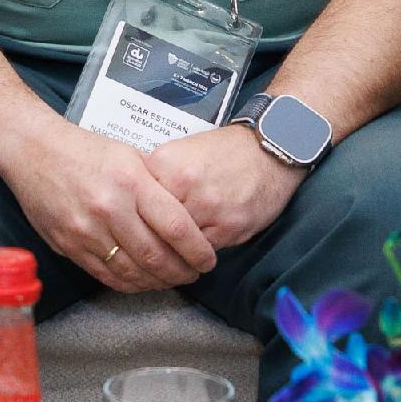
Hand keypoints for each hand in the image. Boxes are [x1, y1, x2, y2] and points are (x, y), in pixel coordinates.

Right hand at [0, 116, 218, 292]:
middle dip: (182, 272)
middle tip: (195, 274)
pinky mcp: (68, 246)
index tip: (208, 260)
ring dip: (158, 282)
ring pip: (132, 273)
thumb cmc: (84, 149)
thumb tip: (187, 220)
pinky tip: (142, 280)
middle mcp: (109, 209)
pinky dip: (130, 283)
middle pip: (156, 257)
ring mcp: (86, 231)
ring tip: (171, 280)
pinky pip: (106, 276)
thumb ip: (157, 188)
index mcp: (130, 182)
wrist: (31, 150)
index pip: (177, 228)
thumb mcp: (130, 156)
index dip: (198, 251)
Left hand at [145, 121, 304, 253]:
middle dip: (150, 239)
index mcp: (165, 164)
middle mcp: (184, 185)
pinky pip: (202, 252)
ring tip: (172, 252)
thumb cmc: (226, 152)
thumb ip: (157, 178)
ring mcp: (208, 207)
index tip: (131, 227)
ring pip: (176, 245)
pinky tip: (196, 248)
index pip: (134, 204)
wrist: (270, 148)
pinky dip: (197, 253)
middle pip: (152, 227)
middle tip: (147, 247)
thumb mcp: (181, 153)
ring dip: (173, 251)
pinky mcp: (229, 227)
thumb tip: (133, 206)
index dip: (133, 219)